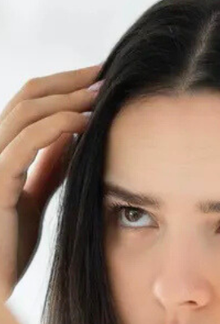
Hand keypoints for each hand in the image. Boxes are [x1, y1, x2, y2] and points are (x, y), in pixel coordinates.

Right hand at [0, 64, 99, 299]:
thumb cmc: (9, 250)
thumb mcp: (34, 200)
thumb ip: (47, 168)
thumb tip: (72, 136)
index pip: (28, 104)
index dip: (62, 86)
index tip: (100, 78)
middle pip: (25, 97)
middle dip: (68, 81)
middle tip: (106, 73)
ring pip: (24, 112)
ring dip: (67, 98)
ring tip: (103, 95)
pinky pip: (24, 145)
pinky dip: (56, 127)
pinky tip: (85, 123)